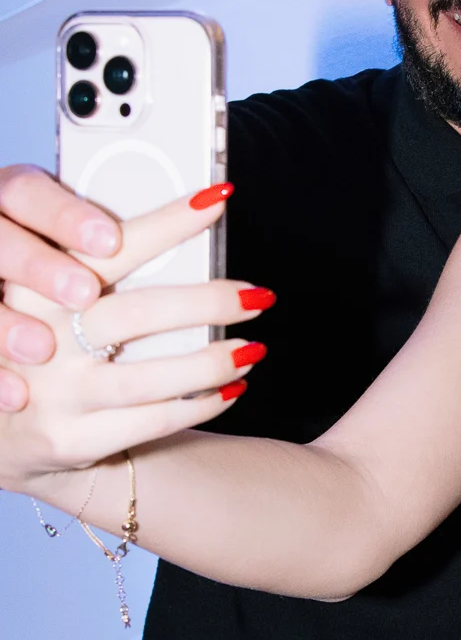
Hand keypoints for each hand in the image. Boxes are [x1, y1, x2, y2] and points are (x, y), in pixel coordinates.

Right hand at [0, 186, 271, 491]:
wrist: (5, 428)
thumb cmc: (48, 341)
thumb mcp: (53, 295)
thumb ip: (96, 266)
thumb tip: (190, 222)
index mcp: (36, 285)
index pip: (105, 248)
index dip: (163, 223)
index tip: (216, 201)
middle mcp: (40, 336)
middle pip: (136, 314)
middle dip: (207, 303)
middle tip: (257, 295)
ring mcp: (53, 392)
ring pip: (149, 377)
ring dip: (212, 362)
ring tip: (252, 348)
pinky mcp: (69, 438)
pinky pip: (151, 421)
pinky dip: (200, 403)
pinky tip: (230, 388)